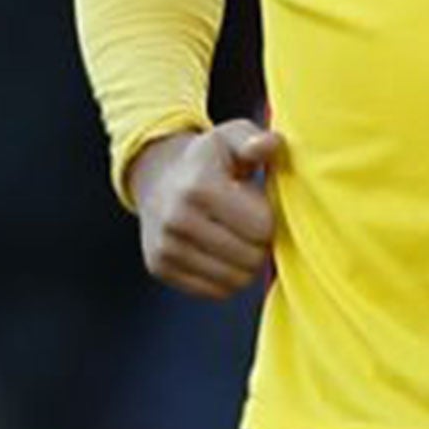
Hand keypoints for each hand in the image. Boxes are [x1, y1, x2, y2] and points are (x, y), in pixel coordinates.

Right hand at [129, 120, 284, 299]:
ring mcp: (166, 248)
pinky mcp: (160, 268)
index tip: (258, 204)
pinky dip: (227, 277)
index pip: (261, 227)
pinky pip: (214, 291)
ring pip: (234, 280)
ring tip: (237, 236)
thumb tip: (269, 144)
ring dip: (246, 264)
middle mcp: (177, 220)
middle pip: (250, 258)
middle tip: (251, 224)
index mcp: (199, 187)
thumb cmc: (207, 158)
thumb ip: (254, 139)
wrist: (158, 177)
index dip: (269, 218)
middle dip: (260, 243)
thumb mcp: (230, 136)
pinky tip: (222, 252)